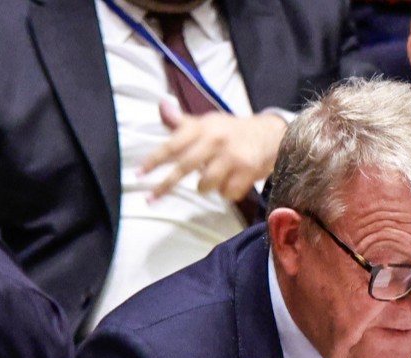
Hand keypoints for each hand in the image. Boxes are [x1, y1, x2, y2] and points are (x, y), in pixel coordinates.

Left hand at [141, 100, 286, 200]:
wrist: (271, 134)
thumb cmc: (232, 131)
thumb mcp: (208, 122)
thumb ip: (182, 122)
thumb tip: (161, 106)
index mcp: (203, 128)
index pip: (173, 145)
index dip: (154, 160)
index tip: (139, 174)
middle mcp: (216, 140)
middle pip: (185, 167)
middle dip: (166, 185)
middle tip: (151, 199)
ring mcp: (233, 157)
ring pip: (205, 184)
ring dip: (205, 186)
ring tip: (214, 177)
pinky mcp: (248, 172)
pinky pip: (227, 193)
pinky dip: (226, 192)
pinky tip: (232, 181)